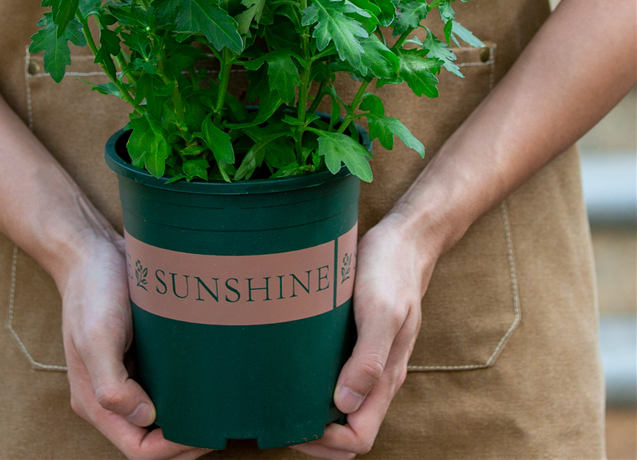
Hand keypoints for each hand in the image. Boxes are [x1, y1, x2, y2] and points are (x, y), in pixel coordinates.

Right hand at [58, 214, 210, 459]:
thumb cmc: (92, 290)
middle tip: (222, 423)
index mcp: (95, 400)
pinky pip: (165, 385)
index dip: (172, 449)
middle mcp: (110, 394)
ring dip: (188, 417)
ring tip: (220, 407)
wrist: (90, 251)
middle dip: (186, 439)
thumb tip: (145, 418)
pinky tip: (209, 380)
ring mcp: (126, 375)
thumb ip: (112, 385)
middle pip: (152, 438)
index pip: (137, 448)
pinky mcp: (140, 355)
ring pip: (161, 414)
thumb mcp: (97, 336)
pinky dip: (187, 391)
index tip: (205, 432)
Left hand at [292, 217, 436, 458]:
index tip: (294, 426)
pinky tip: (289, 370)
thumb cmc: (391, 271)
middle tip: (277, 421)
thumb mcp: (381, 311)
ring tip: (277, 401)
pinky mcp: (354, 340)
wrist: (403, 241)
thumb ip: (369, 358)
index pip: (360, 436)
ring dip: (312, 414)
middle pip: (348, 429)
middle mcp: (376, 375)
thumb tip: (345, 402)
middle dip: (315, 437)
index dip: (327, 443)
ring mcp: (366, 359)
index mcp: (386, 376)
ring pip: (340, 406)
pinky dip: (313, 385)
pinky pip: (335, 376)